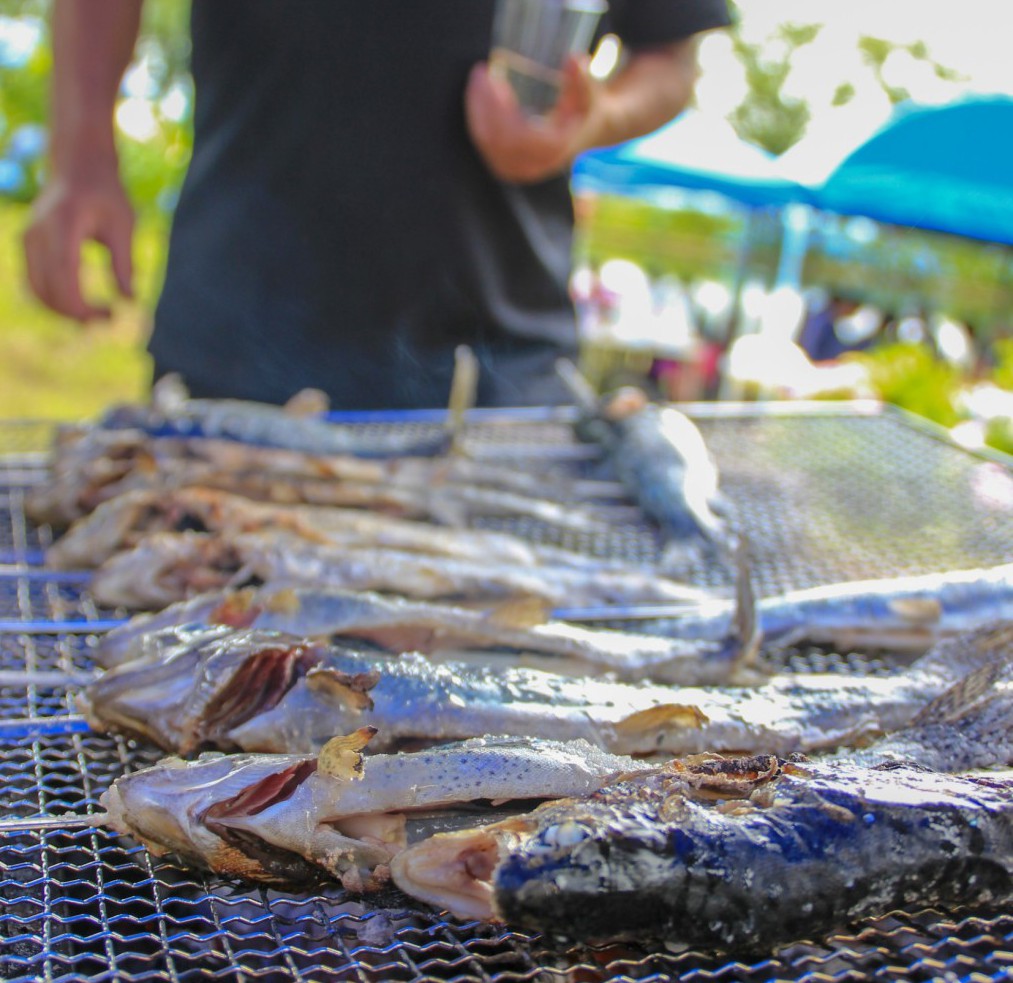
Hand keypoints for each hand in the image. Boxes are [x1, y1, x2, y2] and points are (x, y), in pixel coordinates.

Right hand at [23, 170, 134, 321]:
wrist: (77, 165)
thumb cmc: (106, 193)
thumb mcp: (123, 225)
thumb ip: (124, 264)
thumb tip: (129, 300)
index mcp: (62, 225)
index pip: (63, 277)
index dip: (82, 305)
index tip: (110, 315)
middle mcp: (38, 233)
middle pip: (47, 290)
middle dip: (76, 314)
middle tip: (109, 318)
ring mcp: (27, 239)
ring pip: (36, 291)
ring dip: (64, 311)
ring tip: (96, 315)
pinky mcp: (27, 244)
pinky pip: (34, 282)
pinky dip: (55, 299)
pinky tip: (80, 305)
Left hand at [465, 54, 599, 183]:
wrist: (582, 135)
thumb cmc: (583, 111)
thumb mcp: (588, 95)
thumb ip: (583, 79)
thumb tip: (573, 60)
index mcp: (552, 151)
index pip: (517, 137)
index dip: (500, 108)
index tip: (494, 80)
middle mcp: (533, 165)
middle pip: (495, 138)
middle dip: (484, 103)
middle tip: (482, 72)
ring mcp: (516, 169)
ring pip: (485, 140)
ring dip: (476, 107)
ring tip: (479, 78)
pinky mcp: (504, 165)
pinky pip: (483, 142)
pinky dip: (476, 116)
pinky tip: (476, 93)